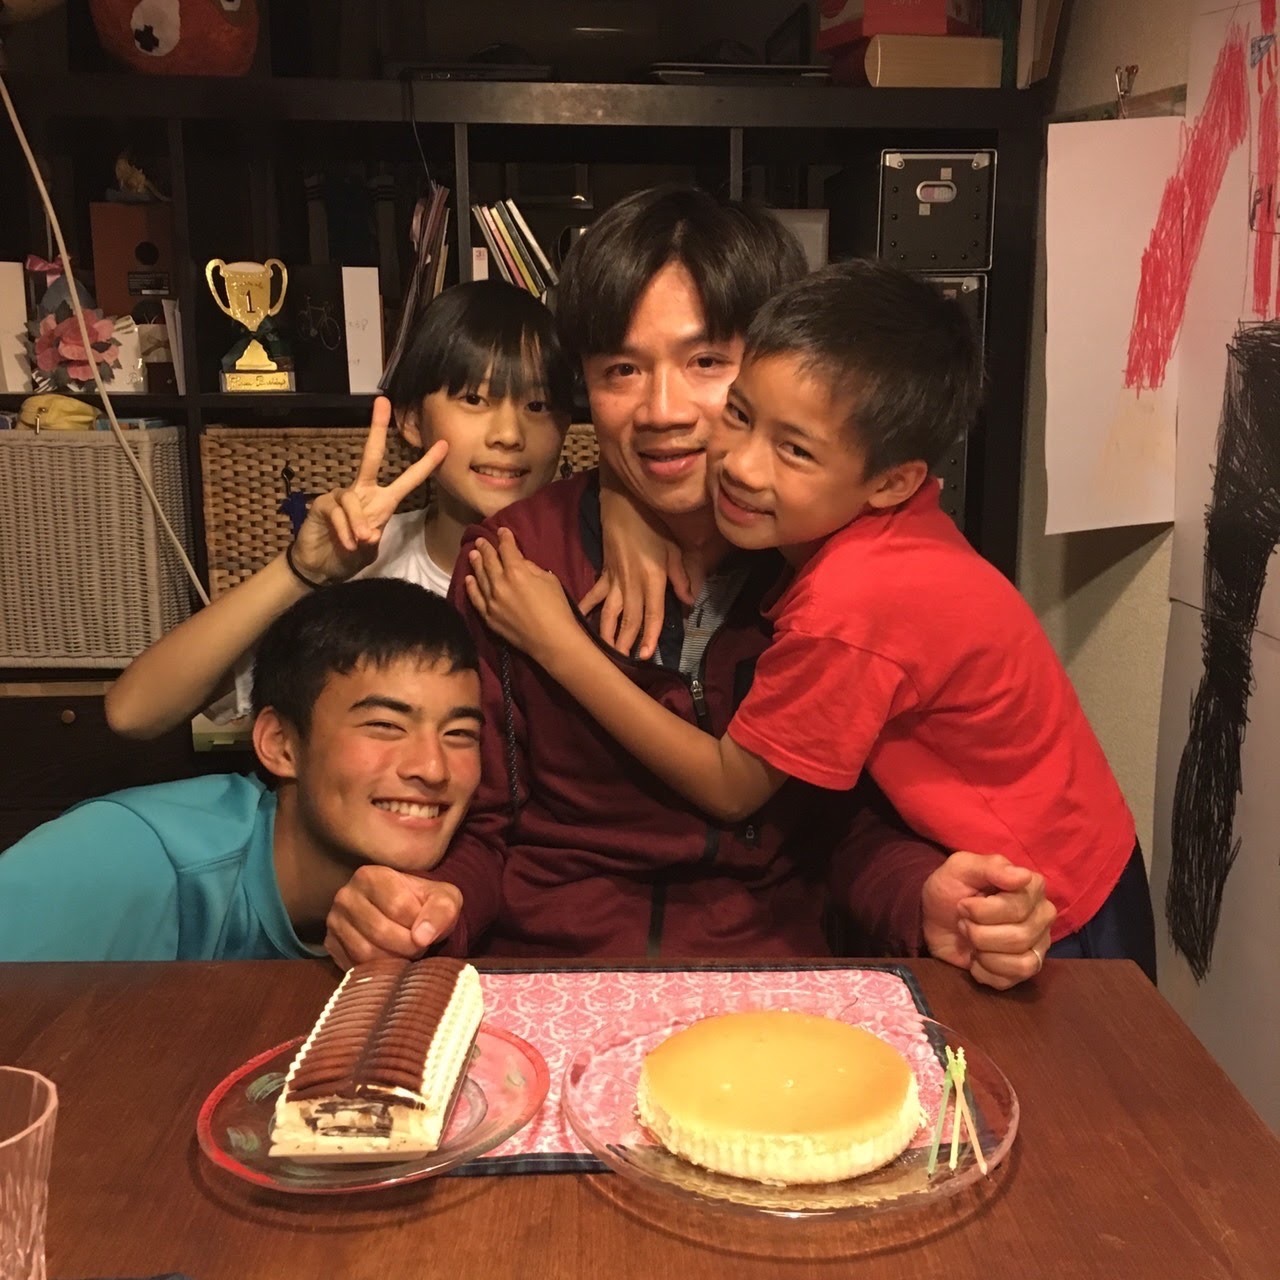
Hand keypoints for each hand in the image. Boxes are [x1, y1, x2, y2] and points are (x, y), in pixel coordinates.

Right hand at [291, 396, 448, 583]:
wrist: (320, 566)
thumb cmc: (349, 554)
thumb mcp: (369, 549)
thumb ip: (372, 539)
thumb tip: (369, 533)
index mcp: (381, 501)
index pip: (407, 480)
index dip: (425, 464)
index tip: (443, 446)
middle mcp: (363, 492)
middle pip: (371, 456)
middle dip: (377, 429)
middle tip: (383, 402)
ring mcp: (342, 496)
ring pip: (354, 500)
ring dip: (359, 523)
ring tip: (361, 542)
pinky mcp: (324, 505)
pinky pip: (339, 512)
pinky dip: (345, 529)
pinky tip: (348, 542)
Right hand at [324, 865, 461, 969]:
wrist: (404, 914)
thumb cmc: (424, 904)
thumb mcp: (444, 899)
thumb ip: (441, 910)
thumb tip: (422, 937)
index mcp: (370, 876)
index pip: (398, 906)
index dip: (419, 924)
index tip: (427, 928)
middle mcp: (346, 896)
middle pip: (380, 931)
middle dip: (408, 946)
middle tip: (420, 946)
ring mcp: (334, 921)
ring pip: (366, 952)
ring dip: (395, 960)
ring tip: (406, 952)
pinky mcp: (331, 945)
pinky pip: (355, 966)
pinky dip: (379, 971)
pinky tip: (391, 961)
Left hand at [465, 527, 577, 666]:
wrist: (551, 640)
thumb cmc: (557, 609)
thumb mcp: (549, 580)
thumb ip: (532, 568)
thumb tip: (520, 563)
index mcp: (516, 572)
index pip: (507, 549)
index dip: (505, 538)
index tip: (502, 531)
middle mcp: (499, 584)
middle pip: (489, 561)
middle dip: (485, 548)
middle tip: (481, 540)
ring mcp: (491, 601)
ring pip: (479, 577)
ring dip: (476, 564)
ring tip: (472, 553)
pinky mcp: (488, 617)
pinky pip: (475, 598)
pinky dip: (471, 587)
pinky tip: (468, 579)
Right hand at [581, 468, 692, 659]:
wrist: (624, 506)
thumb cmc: (654, 526)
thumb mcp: (675, 549)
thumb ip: (682, 577)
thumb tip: (690, 602)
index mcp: (653, 579)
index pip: (652, 614)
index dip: (649, 636)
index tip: (644, 656)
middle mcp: (632, 584)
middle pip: (629, 619)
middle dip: (625, 643)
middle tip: (622, 664)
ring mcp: (615, 580)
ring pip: (609, 612)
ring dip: (607, 634)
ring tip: (605, 653)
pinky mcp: (604, 574)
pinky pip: (594, 596)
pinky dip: (587, 610)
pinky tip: (580, 623)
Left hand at [921, 852, 1055, 990]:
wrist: (934, 919)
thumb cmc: (951, 888)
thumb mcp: (961, 868)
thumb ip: (991, 867)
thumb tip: (1024, 876)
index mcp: (1032, 887)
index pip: (1019, 907)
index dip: (983, 911)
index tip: (963, 904)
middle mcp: (1042, 916)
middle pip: (1020, 936)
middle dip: (979, 932)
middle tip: (964, 922)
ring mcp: (1037, 944)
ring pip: (1022, 962)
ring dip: (984, 952)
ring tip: (970, 938)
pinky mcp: (1024, 968)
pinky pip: (1014, 978)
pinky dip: (986, 971)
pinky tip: (975, 958)